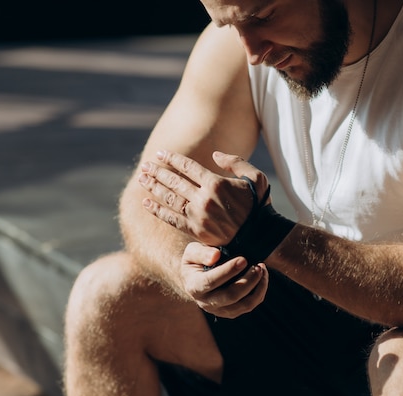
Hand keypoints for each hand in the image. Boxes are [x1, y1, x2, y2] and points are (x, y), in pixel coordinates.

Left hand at [138, 150, 269, 246]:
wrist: (260, 236)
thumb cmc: (258, 205)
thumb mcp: (256, 178)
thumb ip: (236, 162)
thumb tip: (214, 154)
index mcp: (217, 183)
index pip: (188, 167)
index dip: (172, 159)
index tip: (160, 153)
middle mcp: (205, 199)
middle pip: (174, 181)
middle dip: (157, 172)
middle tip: (145, 166)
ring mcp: (199, 216)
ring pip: (170, 198)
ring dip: (154, 188)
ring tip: (142, 179)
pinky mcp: (196, 231)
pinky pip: (172, 219)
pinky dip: (158, 210)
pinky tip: (146, 203)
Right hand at [181, 242, 268, 317]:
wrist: (194, 279)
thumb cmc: (195, 262)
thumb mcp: (192, 252)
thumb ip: (202, 253)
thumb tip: (215, 256)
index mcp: (194, 287)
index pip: (211, 281)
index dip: (228, 271)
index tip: (243, 259)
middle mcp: (206, 302)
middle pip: (231, 296)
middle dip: (248, 281)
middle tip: (257, 266)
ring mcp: (219, 310)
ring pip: (244, 305)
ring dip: (257, 288)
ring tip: (262, 270)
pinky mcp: (231, 312)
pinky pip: (249, 306)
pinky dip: (259, 292)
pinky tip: (262, 277)